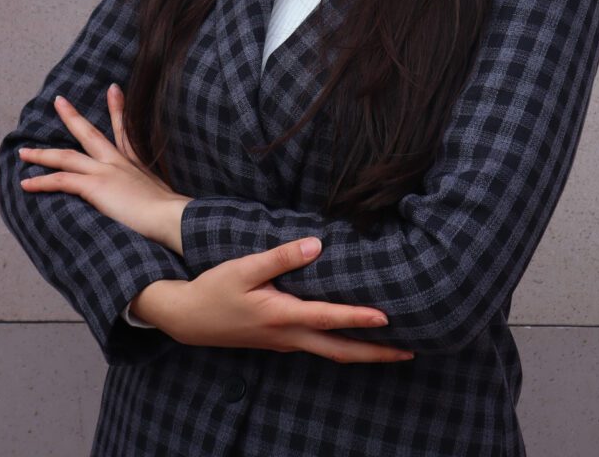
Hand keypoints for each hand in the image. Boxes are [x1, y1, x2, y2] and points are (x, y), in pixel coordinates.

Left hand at [19, 86, 190, 254]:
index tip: (113, 89)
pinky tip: (26, 183)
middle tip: (58, 101)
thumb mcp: (163, 194)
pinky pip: (61, 180)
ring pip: (66, 157)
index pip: (124, 130)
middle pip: (90, 133)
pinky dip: (42, 181)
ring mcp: (105, 171)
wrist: (169, 217)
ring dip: (42, 154)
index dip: (118, 108)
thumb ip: (152, 192)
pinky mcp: (95, 186)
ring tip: (24, 152)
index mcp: (135, 162)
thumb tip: (155, 200)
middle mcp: (118, 162)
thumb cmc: (169, 213)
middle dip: (72, 116)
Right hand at [132, 237, 415, 363]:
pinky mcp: (280, 341)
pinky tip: (352, 337)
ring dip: (362, 352)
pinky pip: (318, 347)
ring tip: (393, 347)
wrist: (187, 318)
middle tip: (411, 350)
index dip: (357, 319)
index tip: (387, 318)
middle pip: (339, 350)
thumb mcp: (244, 268)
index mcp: (281, 316)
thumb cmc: (215, 289)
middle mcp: (288, 335)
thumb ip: (281, 256)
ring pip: (330, 352)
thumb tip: (317, 244)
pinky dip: (341, 345)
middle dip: (376, 353)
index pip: (328, 319)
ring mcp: (285, 342)